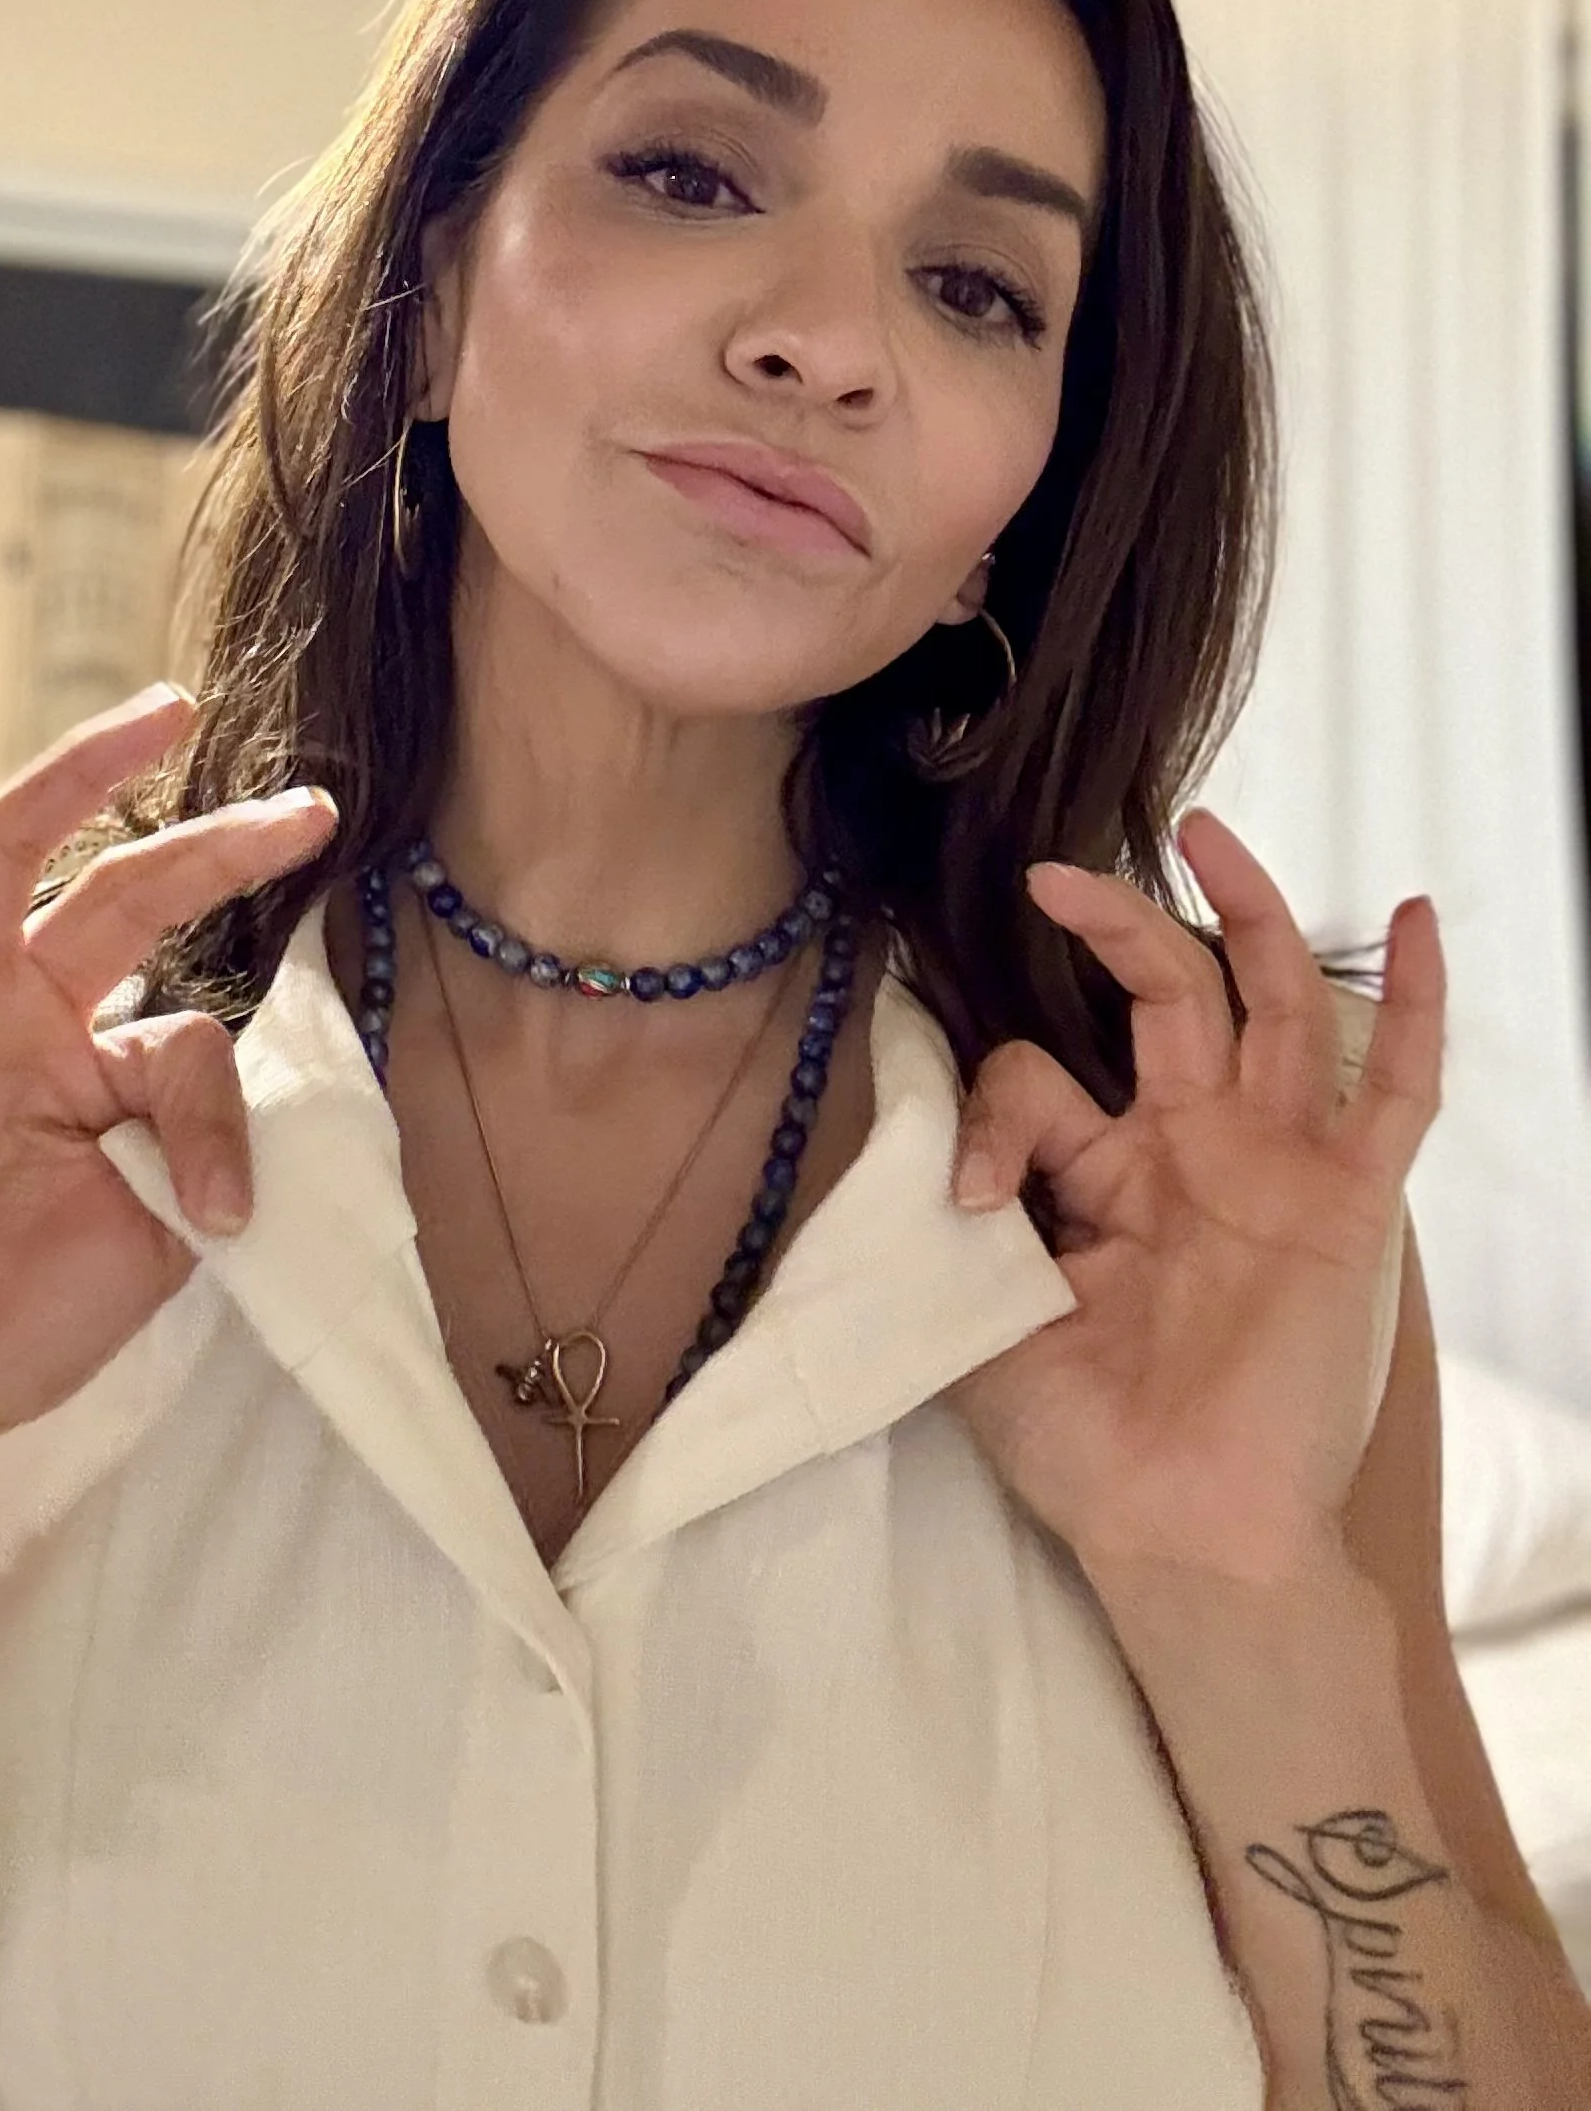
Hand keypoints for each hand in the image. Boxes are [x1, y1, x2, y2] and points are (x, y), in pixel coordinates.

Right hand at [0, 685, 337, 1470]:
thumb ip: (193, 1153)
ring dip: (84, 772)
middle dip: (220, 843)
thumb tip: (235, 1148)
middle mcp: (24, 1013)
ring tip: (169, 712)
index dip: (219, 1121)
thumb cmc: (19, 1320)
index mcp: (96, 1062)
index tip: (228, 1216)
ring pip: (7, 853)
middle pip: (127, 890)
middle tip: (312, 807)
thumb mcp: (150, 1241)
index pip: (188, 1033)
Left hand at [941, 809, 1442, 1594]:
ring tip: (1204, 832)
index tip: (966, 1190)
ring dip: (1244, 914)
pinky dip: (1411, 1005)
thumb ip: (964, 1215)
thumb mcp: (984, 1311)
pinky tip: (1415, 917)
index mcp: (1106, 1175)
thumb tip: (945, 1153)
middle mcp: (1194, 1152)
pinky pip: (1395, 1090)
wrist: (1178, 1529)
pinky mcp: (1348, 1203)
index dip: (991, 1113)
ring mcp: (1276, 1168)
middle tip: (1053, 873)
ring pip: (1274, 1009)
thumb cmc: (1082, 1438)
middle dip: (1117, 926)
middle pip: (1167, 1000)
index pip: (1041, 1078)